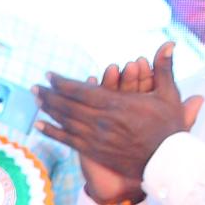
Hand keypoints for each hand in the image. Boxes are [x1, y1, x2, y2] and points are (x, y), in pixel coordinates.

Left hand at [38, 43, 202, 199]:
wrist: (168, 161)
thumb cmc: (170, 127)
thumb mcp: (169, 95)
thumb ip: (164, 68)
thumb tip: (168, 43)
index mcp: (117, 104)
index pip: (81, 90)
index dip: (62, 83)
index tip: (49, 75)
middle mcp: (102, 120)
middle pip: (67, 105)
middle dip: (49, 94)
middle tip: (35, 86)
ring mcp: (95, 137)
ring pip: (65, 121)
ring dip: (47, 109)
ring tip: (36, 99)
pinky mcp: (93, 151)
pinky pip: (66, 140)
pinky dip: (51, 132)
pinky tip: (38, 125)